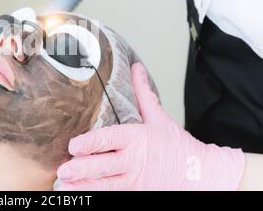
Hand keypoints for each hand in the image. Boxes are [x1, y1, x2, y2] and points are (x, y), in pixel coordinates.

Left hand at [57, 63, 244, 190]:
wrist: (199, 174)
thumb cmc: (176, 145)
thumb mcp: (159, 117)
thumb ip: (143, 93)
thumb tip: (136, 68)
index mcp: (136, 138)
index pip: (109, 139)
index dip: (90, 143)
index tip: (73, 145)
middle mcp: (133, 160)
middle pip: (103, 165)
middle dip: (82, 168)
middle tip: (63, 169)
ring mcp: (134, 180)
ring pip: (105, 185)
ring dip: (84, 186)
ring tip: (65, 186)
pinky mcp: (135, 192)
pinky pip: (113, 195)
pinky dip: (96, 195)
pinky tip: (81, 194)